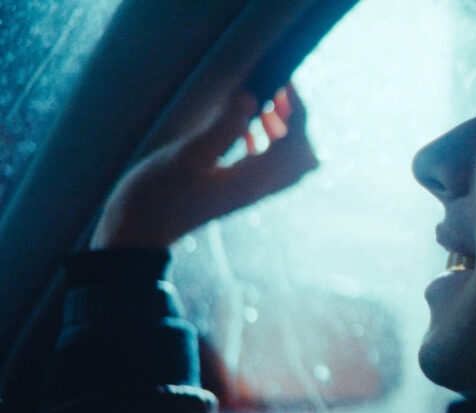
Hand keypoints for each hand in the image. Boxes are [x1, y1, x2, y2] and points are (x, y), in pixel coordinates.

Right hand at [90, 84, 317, 248]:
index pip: (297, 144)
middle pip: (303, 158)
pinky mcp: (235, 192)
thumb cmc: (157, 195)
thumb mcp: (188, 156)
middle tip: (275, 97)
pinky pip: (267, 167)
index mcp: (253, 180)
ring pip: (287, 163)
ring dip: (283, 132)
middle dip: (296, 123)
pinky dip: (266, 144)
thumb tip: (252, 97)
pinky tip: (243, 130)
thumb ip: (223, 127)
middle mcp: (258, 189)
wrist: (138, 232)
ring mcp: (248, 193)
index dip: (297, 110)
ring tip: (261, 108)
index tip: (282, 83)